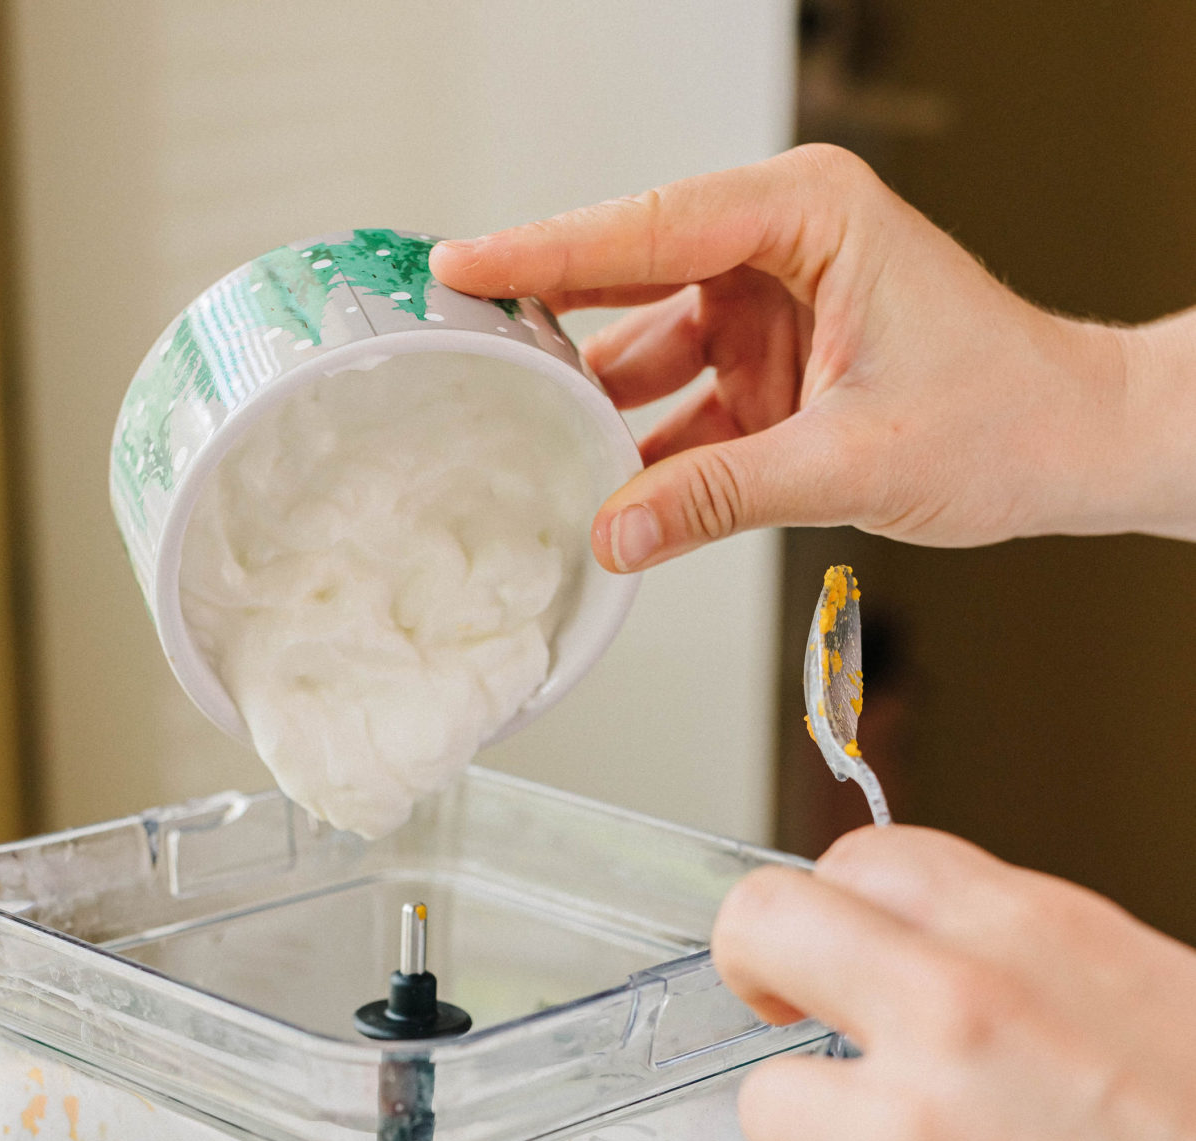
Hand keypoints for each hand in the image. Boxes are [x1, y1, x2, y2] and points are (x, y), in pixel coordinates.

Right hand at [431, 147, 1195, 570]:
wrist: (1071, 450)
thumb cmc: (1006, 415)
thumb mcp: (849, 461)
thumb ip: (719, 497)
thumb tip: (614, 532)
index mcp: (809, 215)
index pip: (650, 226)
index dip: (547, 251)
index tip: (464, 263)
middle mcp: (783, 246)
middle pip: (633, 273)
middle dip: (551, 317)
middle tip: (462, 345)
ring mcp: (773, 308)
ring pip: (650, 346)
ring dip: (597, 403)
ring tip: (520, 440)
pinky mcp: (774, 369)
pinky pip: (685, 403)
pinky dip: (646, 447)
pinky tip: (598, 486)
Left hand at [711, 825, 1195, 1140]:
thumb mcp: (1169, 1006)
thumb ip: (1041, 974)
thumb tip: (960, 966)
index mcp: (1032, 939)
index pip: (860, 862)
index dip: (834, 909)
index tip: (828, 949)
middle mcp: (956, 1020)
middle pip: (764, 929)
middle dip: (754, 967)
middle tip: (776, 1010)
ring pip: (771, 1107)